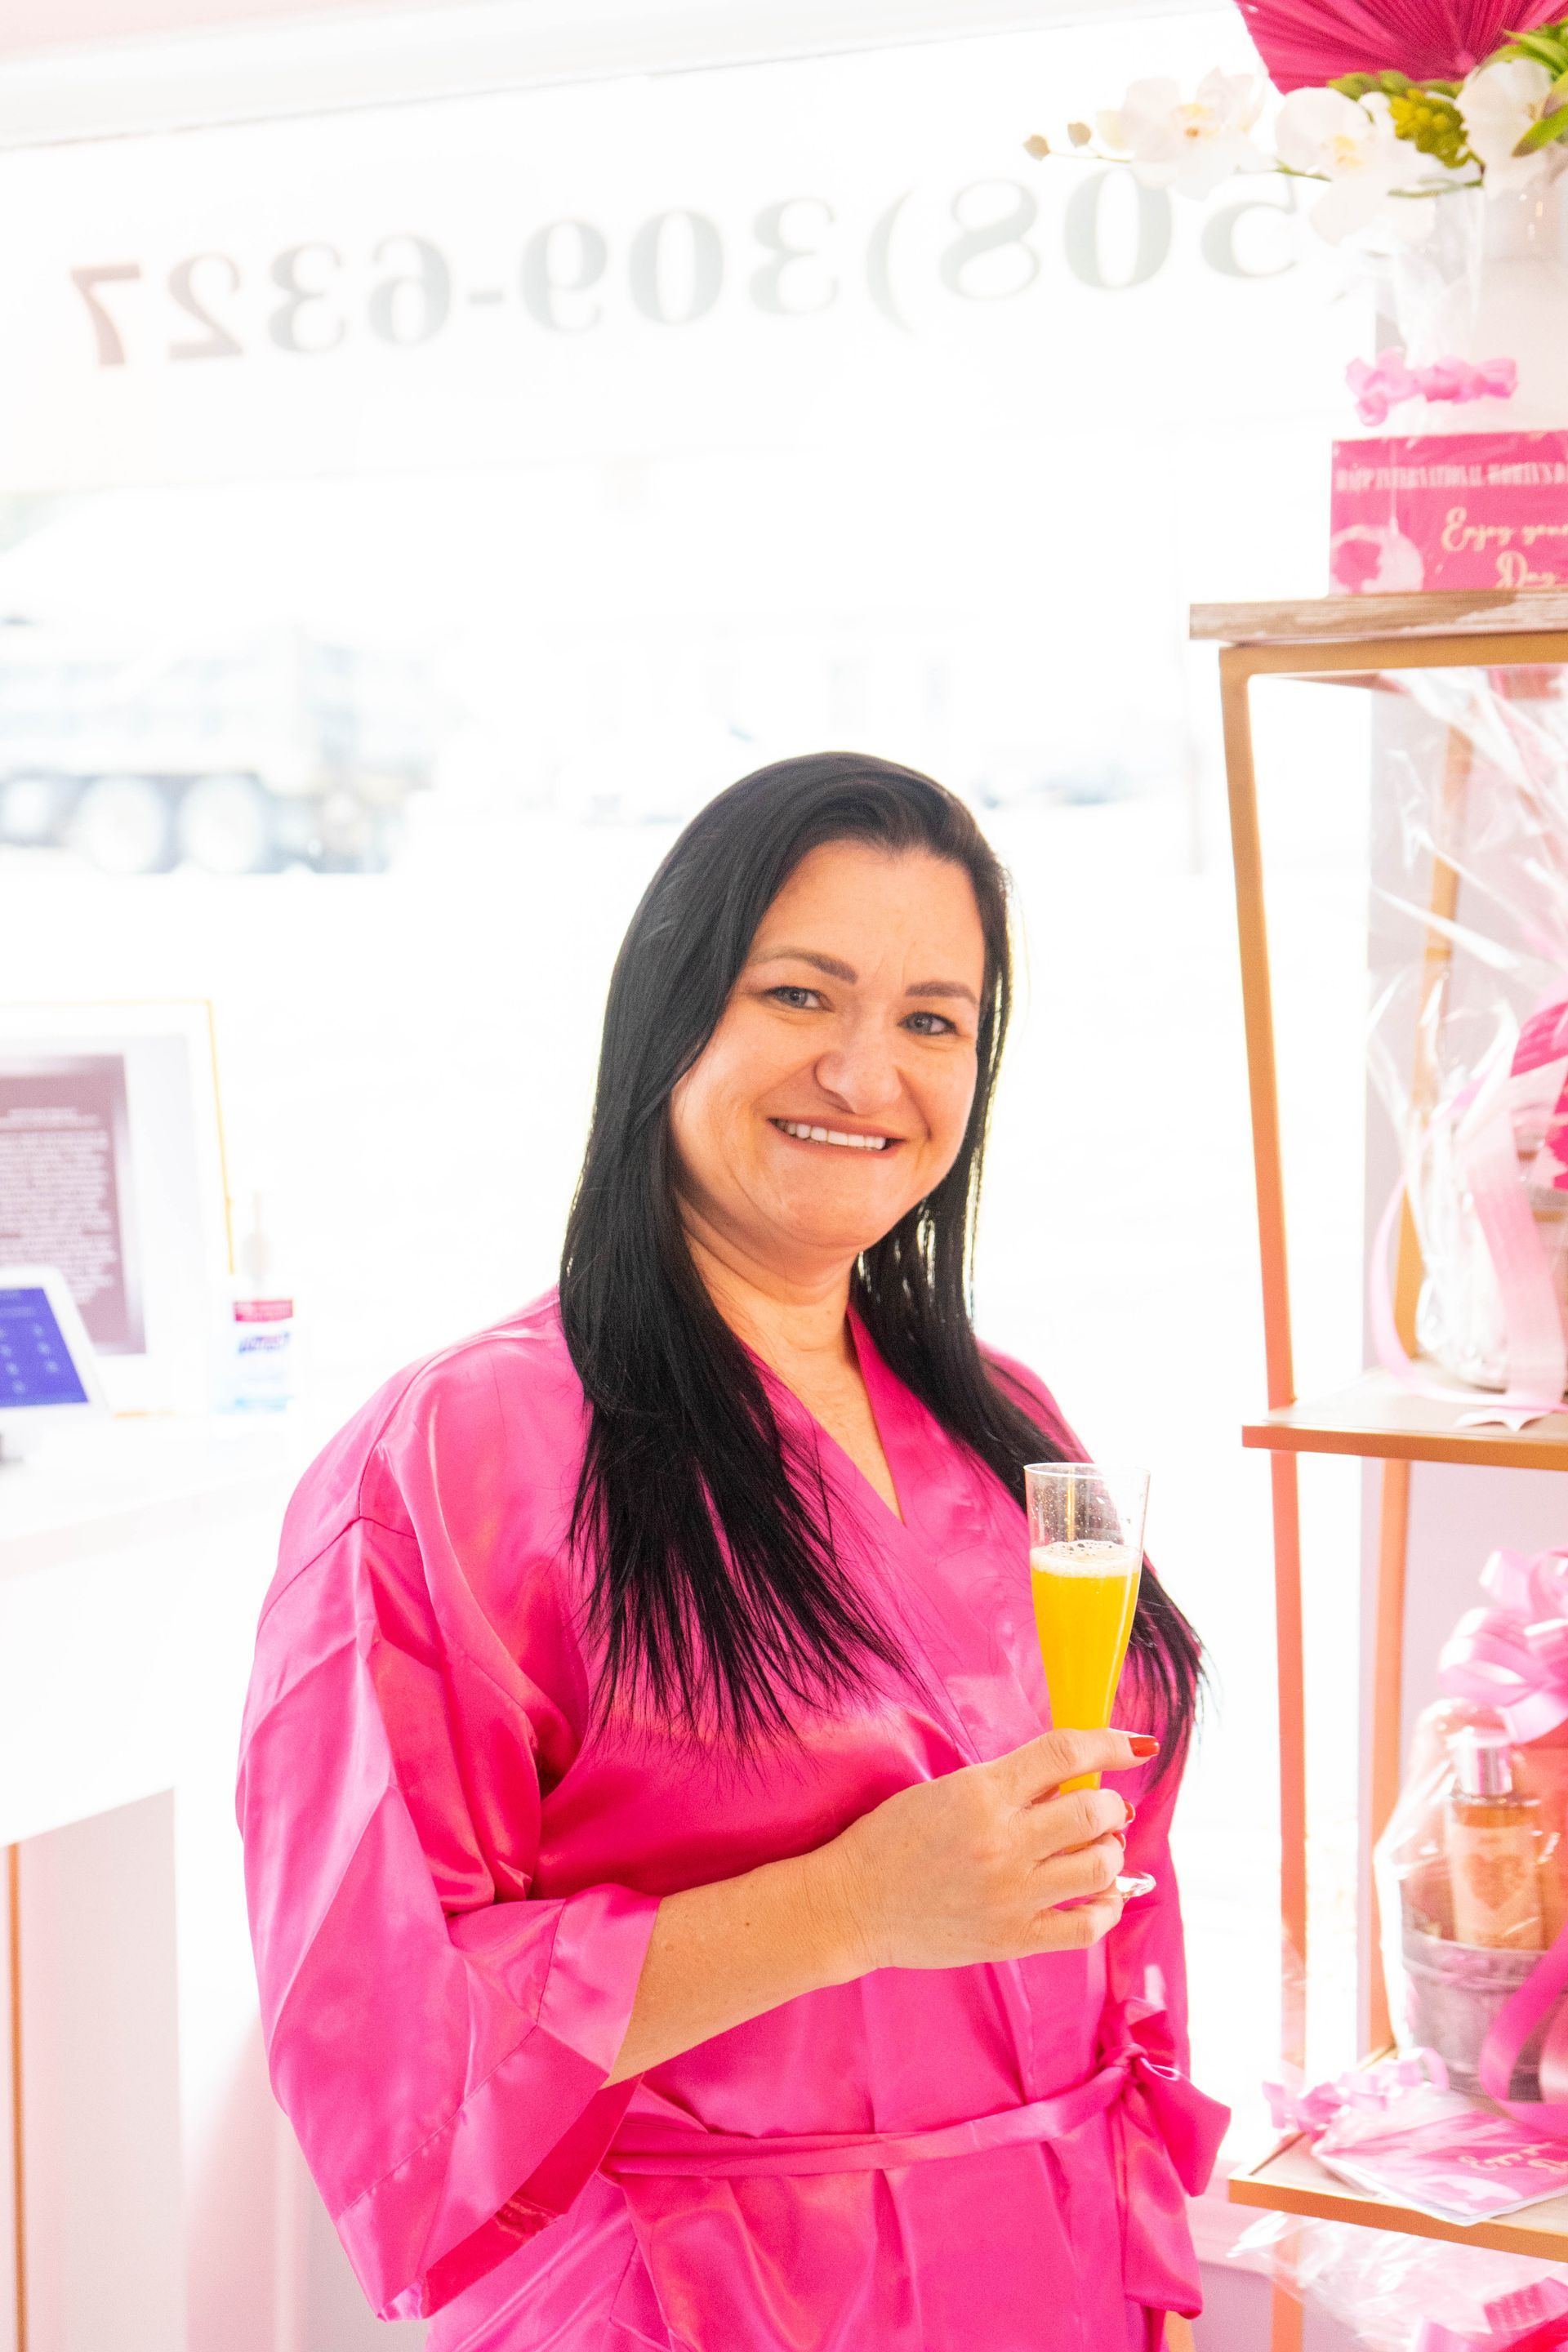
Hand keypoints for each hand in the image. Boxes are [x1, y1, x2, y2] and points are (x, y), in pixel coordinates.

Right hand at [821, 1728, 1148, 1972]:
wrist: (851, 1903)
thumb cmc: (893, 1839)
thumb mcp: (948, 1790)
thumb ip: (1010, 1784)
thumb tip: (1075, 1782)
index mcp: (982, 1792)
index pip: (1065, 1753)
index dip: (1111, 1743)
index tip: (1137, 1746)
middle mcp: (1002, 1841)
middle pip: (1095, 1812)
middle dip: (1112, 1805)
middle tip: (1105, 1808)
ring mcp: (1010, 1894)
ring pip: (1100, 1867)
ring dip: (1111, 1852)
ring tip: (1099, 1848)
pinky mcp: (1011, 1939)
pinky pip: (1086, 1926)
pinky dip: (1107, 1907)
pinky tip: (1103, 1895)